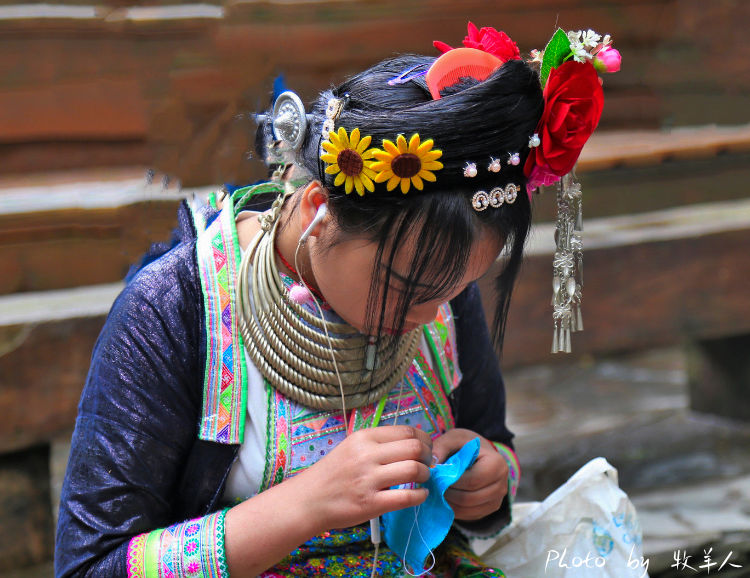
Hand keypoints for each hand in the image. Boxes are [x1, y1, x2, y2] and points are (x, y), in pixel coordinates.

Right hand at [291, 425, 432, 531]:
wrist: (308, 500)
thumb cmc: (332, 473)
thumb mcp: (351, 447)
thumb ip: (379, 443)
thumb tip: (413, 443)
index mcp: (363, 438)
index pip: (406, 431)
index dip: (424, 439)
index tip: (426, 448)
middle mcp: (367, 455)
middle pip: (414, 448)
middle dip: (428, 456)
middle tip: (428, 464)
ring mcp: (368, 480)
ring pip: (414, 470)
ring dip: (425, 475)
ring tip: (421, 479)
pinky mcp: (370, 504)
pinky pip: (407, 497)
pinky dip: (420, 495)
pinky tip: (419, 495)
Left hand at [432, 428, 508, 521]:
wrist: (479, 454)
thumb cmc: (466, 445)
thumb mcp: (454, 438)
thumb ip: (442, 447)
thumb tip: (432, 464)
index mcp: (497, 465)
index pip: (471, 480)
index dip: (450, 481)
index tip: (434, 476)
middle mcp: (501, 485)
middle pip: (469, 498)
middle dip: (447, 493)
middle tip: (432, 486)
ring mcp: (496, 500)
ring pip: (467, 509)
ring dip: (448, 502)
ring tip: (436, 491)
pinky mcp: (488, 509)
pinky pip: (468, 515)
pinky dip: (453, 508)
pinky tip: (444, 497)